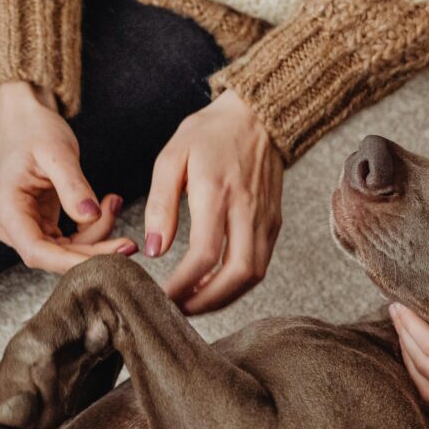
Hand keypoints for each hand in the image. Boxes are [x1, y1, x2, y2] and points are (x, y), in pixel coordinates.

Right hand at [0, 82, 134, 272]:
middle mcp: (10, 225)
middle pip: (55, 255)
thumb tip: (90, 217)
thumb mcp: (57, 153)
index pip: (37, 251)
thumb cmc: (36, 130)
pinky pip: (71, 240)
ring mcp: (25, 227)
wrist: (27, 119)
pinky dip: (93, 227)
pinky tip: (108, 203)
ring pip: (67, 250)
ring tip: (114, 201)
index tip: (109, 261)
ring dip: (98, 235)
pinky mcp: (41, 224)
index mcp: (6, 209)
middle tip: (130, 243)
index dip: (72, 263)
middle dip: (95, 251)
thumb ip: (73, 186)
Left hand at [145, 89, 282, 313]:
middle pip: (238, 275)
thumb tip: (154, 249)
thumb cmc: (210, 134)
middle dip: (208, 301)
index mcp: (219, 193)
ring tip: (194, 303)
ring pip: (254, 275)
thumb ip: (160, 204)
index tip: (162, 296)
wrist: (259, 116)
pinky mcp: (274, 223)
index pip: (206, 254)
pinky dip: (238, 283)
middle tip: (179, 312)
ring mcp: (266, 219)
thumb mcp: (172, 158)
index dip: (183, 284)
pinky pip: (260, 264)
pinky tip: (214, 285)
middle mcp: (248, 210)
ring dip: (224, 297)